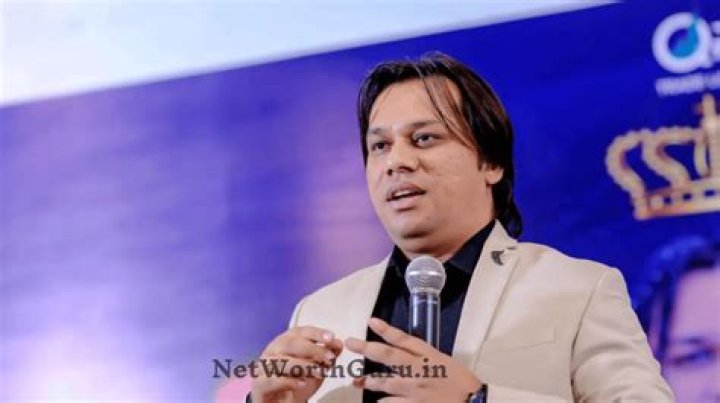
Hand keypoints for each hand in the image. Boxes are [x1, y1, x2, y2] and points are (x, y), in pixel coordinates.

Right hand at [250, 326, 342, 402]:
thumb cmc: (296, 381)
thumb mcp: (316, 368)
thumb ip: (327, 356)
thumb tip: (339, 343)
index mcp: (285, 342)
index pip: (299, 332)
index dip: (315, 333)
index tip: (331, 337)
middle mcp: (272, 351)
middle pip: (290, 343)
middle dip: (312, 349)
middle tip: (329, 357)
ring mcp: (263, 367)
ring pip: (281, 361)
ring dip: (303, 365)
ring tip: (320, 372)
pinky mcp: (259, 385)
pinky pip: (272, 380)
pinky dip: (289, 381)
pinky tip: (303, 383)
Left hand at [345, 318, 480, 402]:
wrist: (474, 402)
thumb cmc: (459, 381)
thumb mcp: (443, 360)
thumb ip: (422, 355)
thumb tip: (400, 348)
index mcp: (428, 355)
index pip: (404, 339)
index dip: (386, 329)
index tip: (371, 321)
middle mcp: (419, 369)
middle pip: (388, 356)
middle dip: (366, 348)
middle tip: (350, 343)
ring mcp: (416, 389)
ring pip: (385, 382)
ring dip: (369, 380)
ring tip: (358, 381)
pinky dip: (382, 402)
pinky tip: (376, 402)